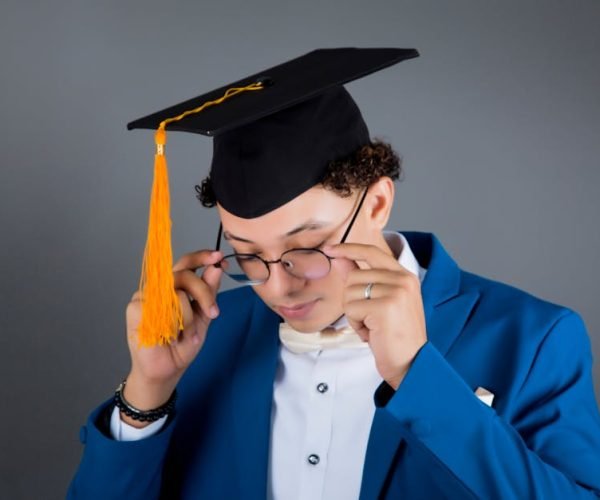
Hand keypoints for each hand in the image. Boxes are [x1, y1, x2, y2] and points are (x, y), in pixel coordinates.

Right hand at [122, 250, 222, 425]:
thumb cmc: (183, 344)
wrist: (167, 370)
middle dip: (204, 293)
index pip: (186, 263)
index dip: (202, 257)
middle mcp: (159, 288)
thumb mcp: (204, 316)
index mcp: (175, 287)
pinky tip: (170, 336)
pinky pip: (163, 307)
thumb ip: (209, 292)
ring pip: (177, 292)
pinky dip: (173, 324)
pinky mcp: (135, 308)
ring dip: (189, 318)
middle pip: (185, 274)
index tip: (218, 258)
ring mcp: (145, 296)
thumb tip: (216, 267)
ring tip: (186, 334)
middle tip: (213, 313)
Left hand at [324, 243, 426, 389]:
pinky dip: (356, 325)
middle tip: (369, 318)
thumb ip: (364, 279)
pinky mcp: (384, 307)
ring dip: (354, 314)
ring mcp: (395, 292)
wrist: (412, 363)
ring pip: (349, 292)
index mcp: (405, 276)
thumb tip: (341, 259)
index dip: (349, 249)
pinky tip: (372, 333)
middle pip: (353, 276)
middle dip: (352, 300)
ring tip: (373, 326)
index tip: (330, 249)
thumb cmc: (396, 336)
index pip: (372, 252)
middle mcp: (403, 280)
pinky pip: (352, 309)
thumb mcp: (382, 302)